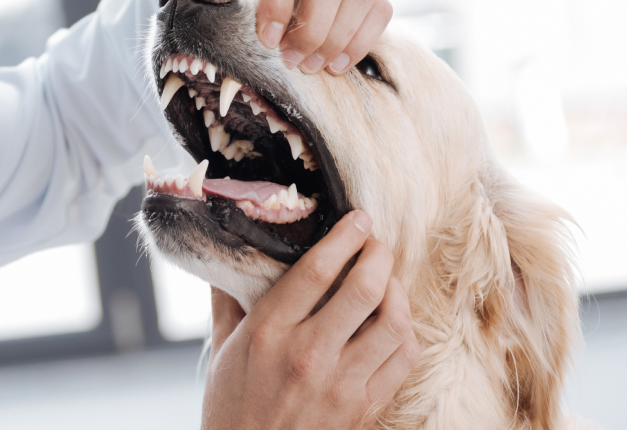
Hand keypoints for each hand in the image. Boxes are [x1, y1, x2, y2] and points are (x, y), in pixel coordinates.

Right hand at [200, 212, 420, 429]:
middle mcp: (307, 355)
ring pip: (394, 322)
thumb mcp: (221, 350)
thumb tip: (230, 256)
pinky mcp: (364, 407)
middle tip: (377, 245)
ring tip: (388, 282)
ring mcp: (341, 384)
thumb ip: (228, 300)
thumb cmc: (231, 407)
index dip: (344, 237)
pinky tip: (392, 323)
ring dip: (397, 292)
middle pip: (364, 289)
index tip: (358, 219)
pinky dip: (405, 332)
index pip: (316, 271)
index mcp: (268, 333)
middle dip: (379, 255)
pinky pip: (404, 359)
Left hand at [205, 0, 392, 74]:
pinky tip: (337, 63)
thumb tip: (230, 43)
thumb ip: (222, 1)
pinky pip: (380, 4)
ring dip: (341, 36)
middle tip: (292, 61)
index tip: (267, 42)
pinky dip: (363, 38)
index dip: (276, 3)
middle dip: (313, 27)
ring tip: (314, 66)